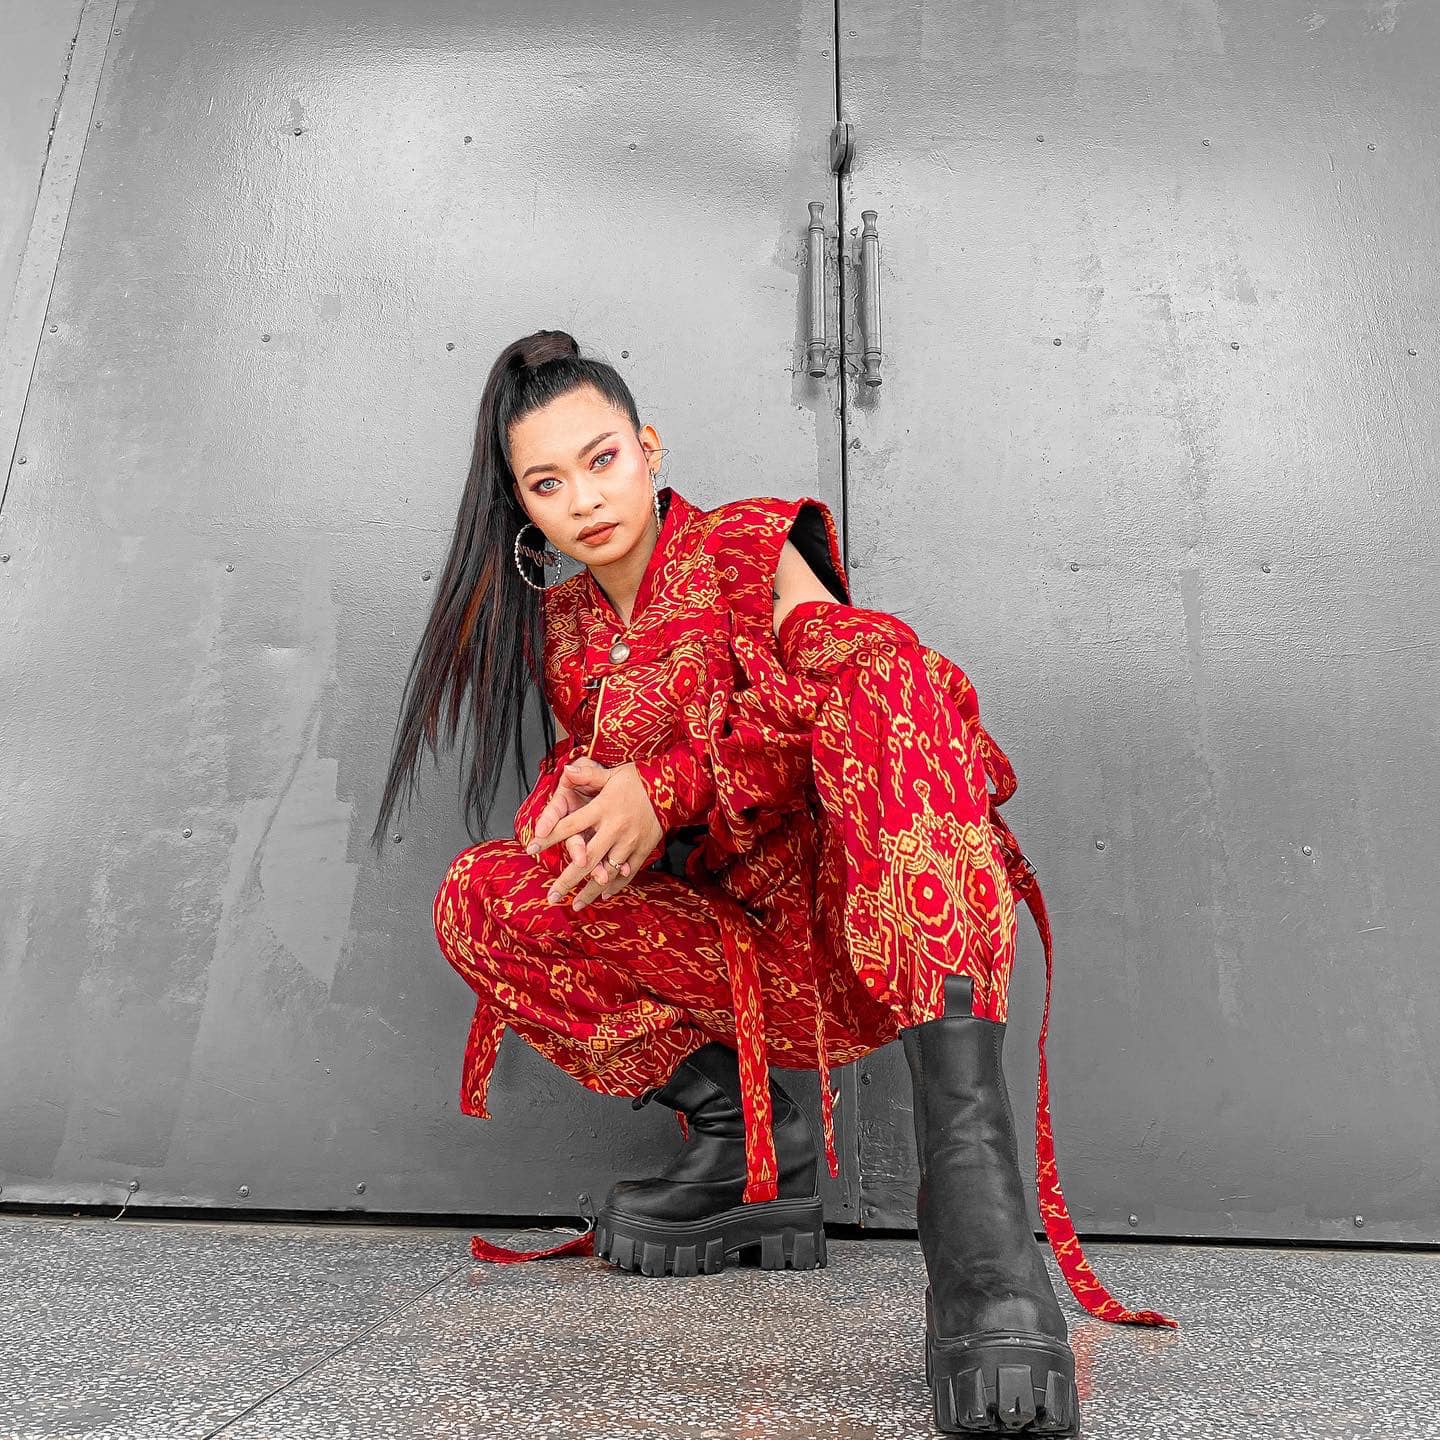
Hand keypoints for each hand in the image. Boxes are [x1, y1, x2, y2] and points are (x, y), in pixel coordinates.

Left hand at [525, 756, 663, 910]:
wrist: (673, 788)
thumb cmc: (639, 779)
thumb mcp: (612, 774)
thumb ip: (588, 775)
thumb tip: (566, 769)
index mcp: (603, 809)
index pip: (570, 825)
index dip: (549, 837)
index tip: (531, 848)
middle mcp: (614, 829)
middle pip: (586, 859)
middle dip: (567, 880)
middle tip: (552, 896)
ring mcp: (629, 843)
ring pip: (606, 872)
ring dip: (590, 891)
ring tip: (576, 905)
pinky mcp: (643, 850)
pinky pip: (627, 873)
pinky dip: (615, 885)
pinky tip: (604, 895)